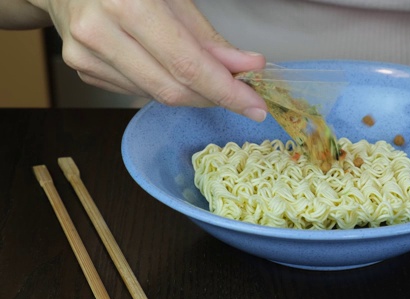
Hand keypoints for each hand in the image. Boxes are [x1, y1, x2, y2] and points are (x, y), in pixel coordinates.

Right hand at [29, 0, 267, 120]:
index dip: (226, 91)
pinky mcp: (82, 71)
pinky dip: (164, 86)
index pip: (187, 65)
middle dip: (214, 97)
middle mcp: (101, 32)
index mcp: (128, 4)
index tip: (255, 107)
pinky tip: (170, 70)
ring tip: (209, 78)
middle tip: (244, 98)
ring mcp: (86, 56)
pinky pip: (138, 92)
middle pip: (172, 89)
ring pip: (157, 95)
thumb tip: (246, 68)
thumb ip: (209, 38)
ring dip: (192, 93)